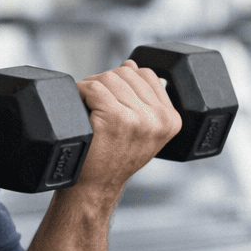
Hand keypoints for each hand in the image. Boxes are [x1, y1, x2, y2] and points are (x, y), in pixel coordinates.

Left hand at [72, 60, 182, 194]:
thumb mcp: (140, 129)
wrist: (95, 187)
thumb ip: (141, 98)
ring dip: (91, 87)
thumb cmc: (113, 157)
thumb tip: (130, 64)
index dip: (123, 80)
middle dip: (105, 82)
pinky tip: (79, 105)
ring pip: (108, 78)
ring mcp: (138, 119)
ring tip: (88, 106)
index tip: (112, 98)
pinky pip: (93, 88)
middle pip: (126, 73)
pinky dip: (80, 92)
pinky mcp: (115, 119)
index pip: (147, 75)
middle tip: (94, 103)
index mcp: (171, 119)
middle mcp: (159, 119)